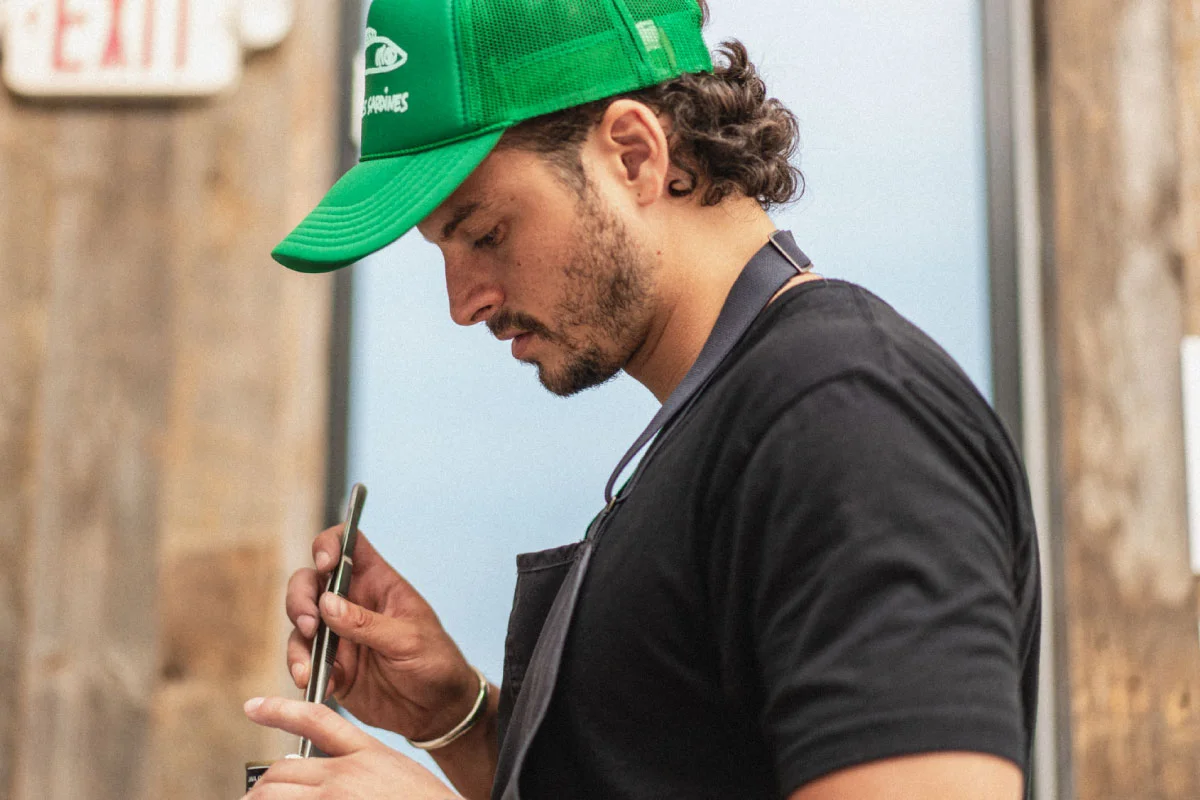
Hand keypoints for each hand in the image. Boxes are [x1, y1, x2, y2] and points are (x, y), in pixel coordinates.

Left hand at [242, 696, 460, 798]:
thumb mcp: (397, 771)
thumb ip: (362, 767)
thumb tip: (321, 774)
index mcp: (366, 754)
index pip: (316, 720)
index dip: (279, 710)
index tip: (253, 707)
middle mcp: (344, 777)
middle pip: (281, 768)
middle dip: (264, 786)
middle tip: (258, 797)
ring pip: (271, 794)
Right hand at [285, 527, 478, 740]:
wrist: (437, 710)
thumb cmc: (436, 663)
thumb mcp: (409, 640)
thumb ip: (367, 623)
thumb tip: (326, 604)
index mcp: (379, 583)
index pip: (348, 545)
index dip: (329, 544)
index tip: (324, 563)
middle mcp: (353, 603)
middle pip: (310, 582)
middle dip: (300, 598)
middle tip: (308, 623)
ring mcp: (338, 634)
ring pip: (300, 623)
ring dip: (297, 643)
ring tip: (307, 669)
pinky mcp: (330, 665)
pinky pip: (304, 661)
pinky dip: (303, 670)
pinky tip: (316, 685)